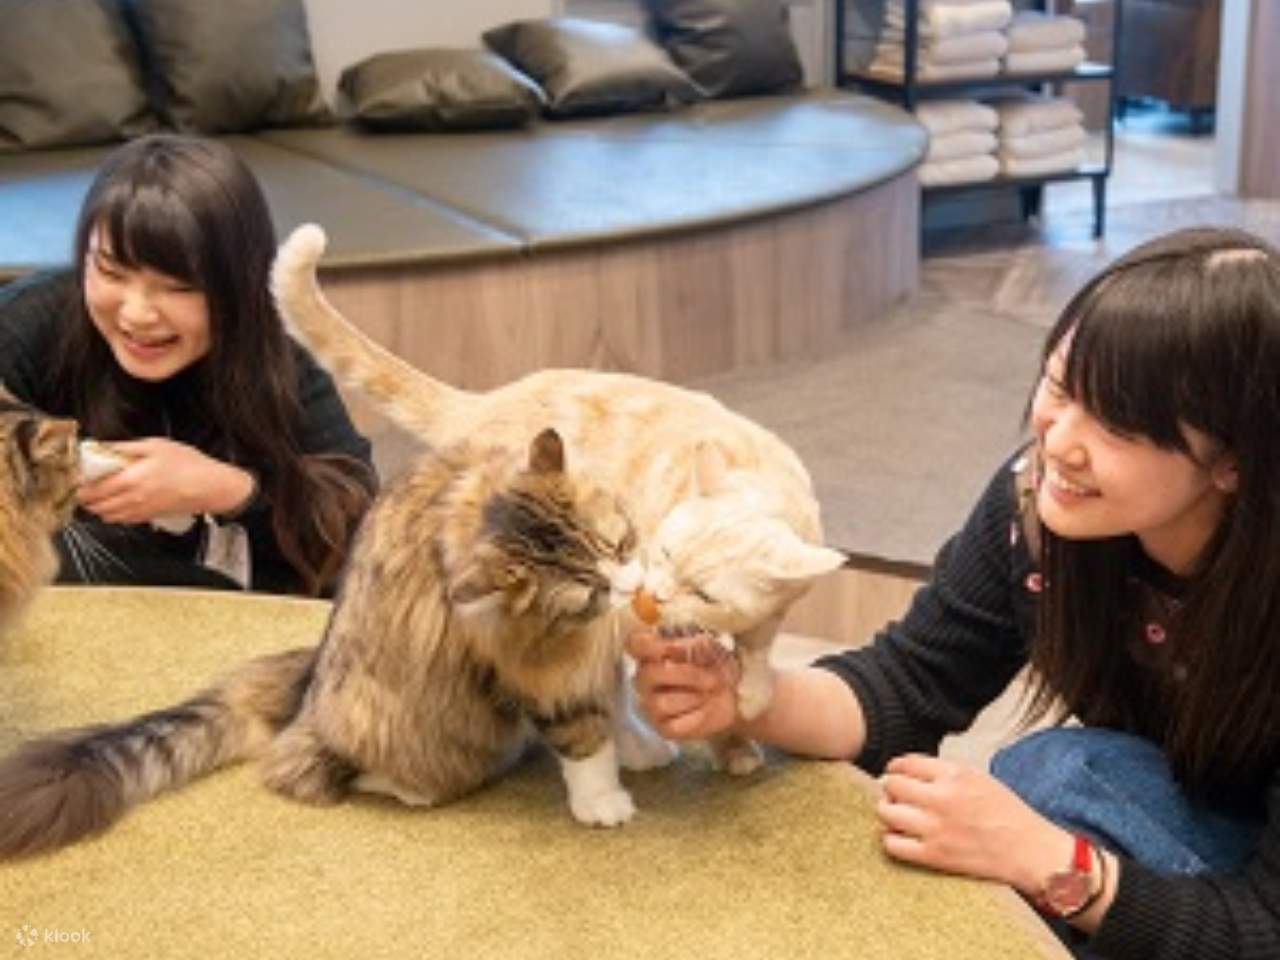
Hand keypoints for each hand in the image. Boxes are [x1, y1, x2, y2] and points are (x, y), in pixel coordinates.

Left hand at [77, 438, 253, 523]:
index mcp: (131, 480)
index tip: (76, 477)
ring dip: (97, 507)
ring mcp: (140, 510)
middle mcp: (132, 499)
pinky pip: (122, 520)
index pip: (93, 489)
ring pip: (107, 515)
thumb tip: (102, 447)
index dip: (80, 485)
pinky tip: (114, 504)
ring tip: (96, 495)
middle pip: (96, 505)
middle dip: (85, 497)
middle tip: (83, 485)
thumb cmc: (188, 464)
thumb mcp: (156, 446)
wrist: (211, 487)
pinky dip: (112, 514)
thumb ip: (126, 448)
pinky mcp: (149, 516)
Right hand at [626, 630, 741, 740]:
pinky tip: (706, 709)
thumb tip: (679, 648)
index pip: (634, 644)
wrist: (733, 694)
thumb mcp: (711, 648)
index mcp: (652, 653)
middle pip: (648, 674)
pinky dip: (697, 716)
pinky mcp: (664, 728)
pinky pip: (674, 725)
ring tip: (709, 693)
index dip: (649, 644)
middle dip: (686, 675)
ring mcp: (651, 704)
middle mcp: (645, 678)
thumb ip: (694, 646)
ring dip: (694, 697)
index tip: (673, 647)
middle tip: (711, 677)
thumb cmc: (714, 665)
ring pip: (661, 703)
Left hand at [876, 753, 1069, 893]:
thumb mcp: (978, 777)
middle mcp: (942, 799)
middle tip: (894, 795)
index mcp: (954, 775)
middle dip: (889, 788)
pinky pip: (892, 844)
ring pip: (886, 812)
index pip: (906, 763)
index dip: (896, 768)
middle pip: (891, 785)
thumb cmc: (1006, 813)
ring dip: (887, 811)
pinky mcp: (935, 855)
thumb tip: (906, 770)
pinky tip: (901, 836)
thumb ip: (943, 771)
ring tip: (896, 814)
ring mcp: (936, 828)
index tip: (895, 773)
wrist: (1029, 850)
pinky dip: (890, 839)